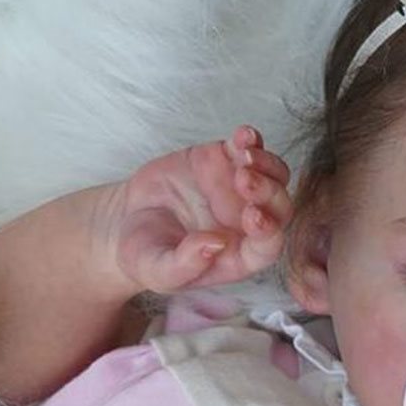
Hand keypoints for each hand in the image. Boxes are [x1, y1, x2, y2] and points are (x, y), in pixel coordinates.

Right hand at [109, 125, 292, 294]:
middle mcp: (248, 224)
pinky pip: (247, 149)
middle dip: (268, 193)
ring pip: (273, 176)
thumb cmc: (146, 254)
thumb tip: (215, 245)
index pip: (267, 247)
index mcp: (240, 256)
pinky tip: (244, 135)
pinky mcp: (224, 161)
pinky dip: (250, 140)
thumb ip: (185, 264)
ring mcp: (240, 191)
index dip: (268, 232)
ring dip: (266, 164)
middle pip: (278, 209)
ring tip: (244, 156)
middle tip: (244, 180)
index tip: (253, 216)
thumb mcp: (158, 270)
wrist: (126, 220)